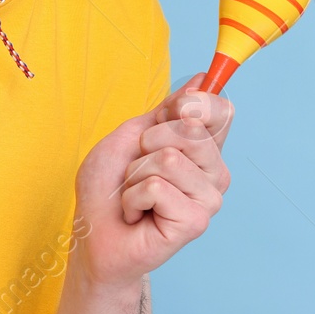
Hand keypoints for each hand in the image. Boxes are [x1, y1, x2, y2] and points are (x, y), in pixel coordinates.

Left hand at [71, 75, 233, 288]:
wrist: (93, 235)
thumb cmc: (108, 188)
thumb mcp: (130, 136)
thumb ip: (166, 111)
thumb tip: (204, 78)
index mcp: (202, 148)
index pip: (222, 110)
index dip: (196, 102)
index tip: (172, 112)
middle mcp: (213, 172)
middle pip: (191, 128)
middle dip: (147, 142)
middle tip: (136, 170)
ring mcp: (208, 198)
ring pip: (169, 158)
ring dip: (135, 175)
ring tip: (135, 195)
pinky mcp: (196, 222)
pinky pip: (157, 187)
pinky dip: (133, 198)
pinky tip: (137, 215)